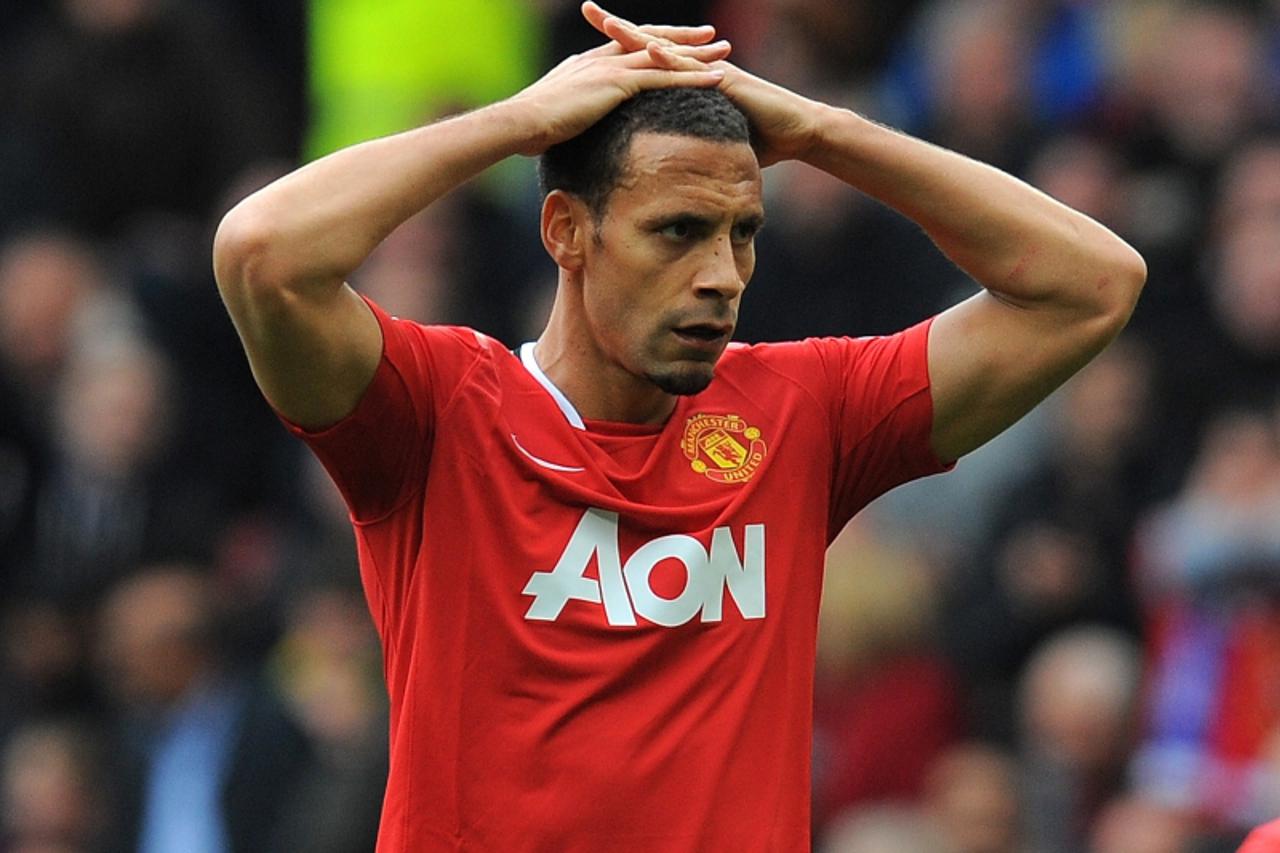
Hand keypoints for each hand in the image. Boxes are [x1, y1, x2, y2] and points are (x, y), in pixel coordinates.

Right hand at [506, 3, 730, 155]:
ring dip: (696, 55)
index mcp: (588, 64)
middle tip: (710, 36)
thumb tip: (574, 133)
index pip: (627, 48)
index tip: (672, 44)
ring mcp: (611, 68)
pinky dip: (692, 77)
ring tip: (725, 53)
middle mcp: (602, 59)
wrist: (521, 122)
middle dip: (682, 38)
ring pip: (663, 56)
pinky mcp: (619, 83)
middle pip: (651, 42)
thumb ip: (572, 116)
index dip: (652, 44)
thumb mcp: (557, 117)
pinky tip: (715, 80)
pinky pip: (664, 78)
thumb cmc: (531, 128)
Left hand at [582, 3, 822, 166]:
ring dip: (637, 36)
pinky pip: (692, 70)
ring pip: (667, 50)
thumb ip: (684, 146)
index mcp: (685, 81)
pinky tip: (649, 50)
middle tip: (587, 8)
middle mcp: (694, 69)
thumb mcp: (708, 142)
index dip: (617, 48)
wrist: (795, 132)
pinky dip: (671, 60)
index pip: (645, 60)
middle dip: (617, 28)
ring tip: (608, 23)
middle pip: (649, 44)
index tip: (587, 39)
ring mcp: (709, 72)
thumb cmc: (756, 140)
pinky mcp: (726, 81)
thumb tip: (663, 166)